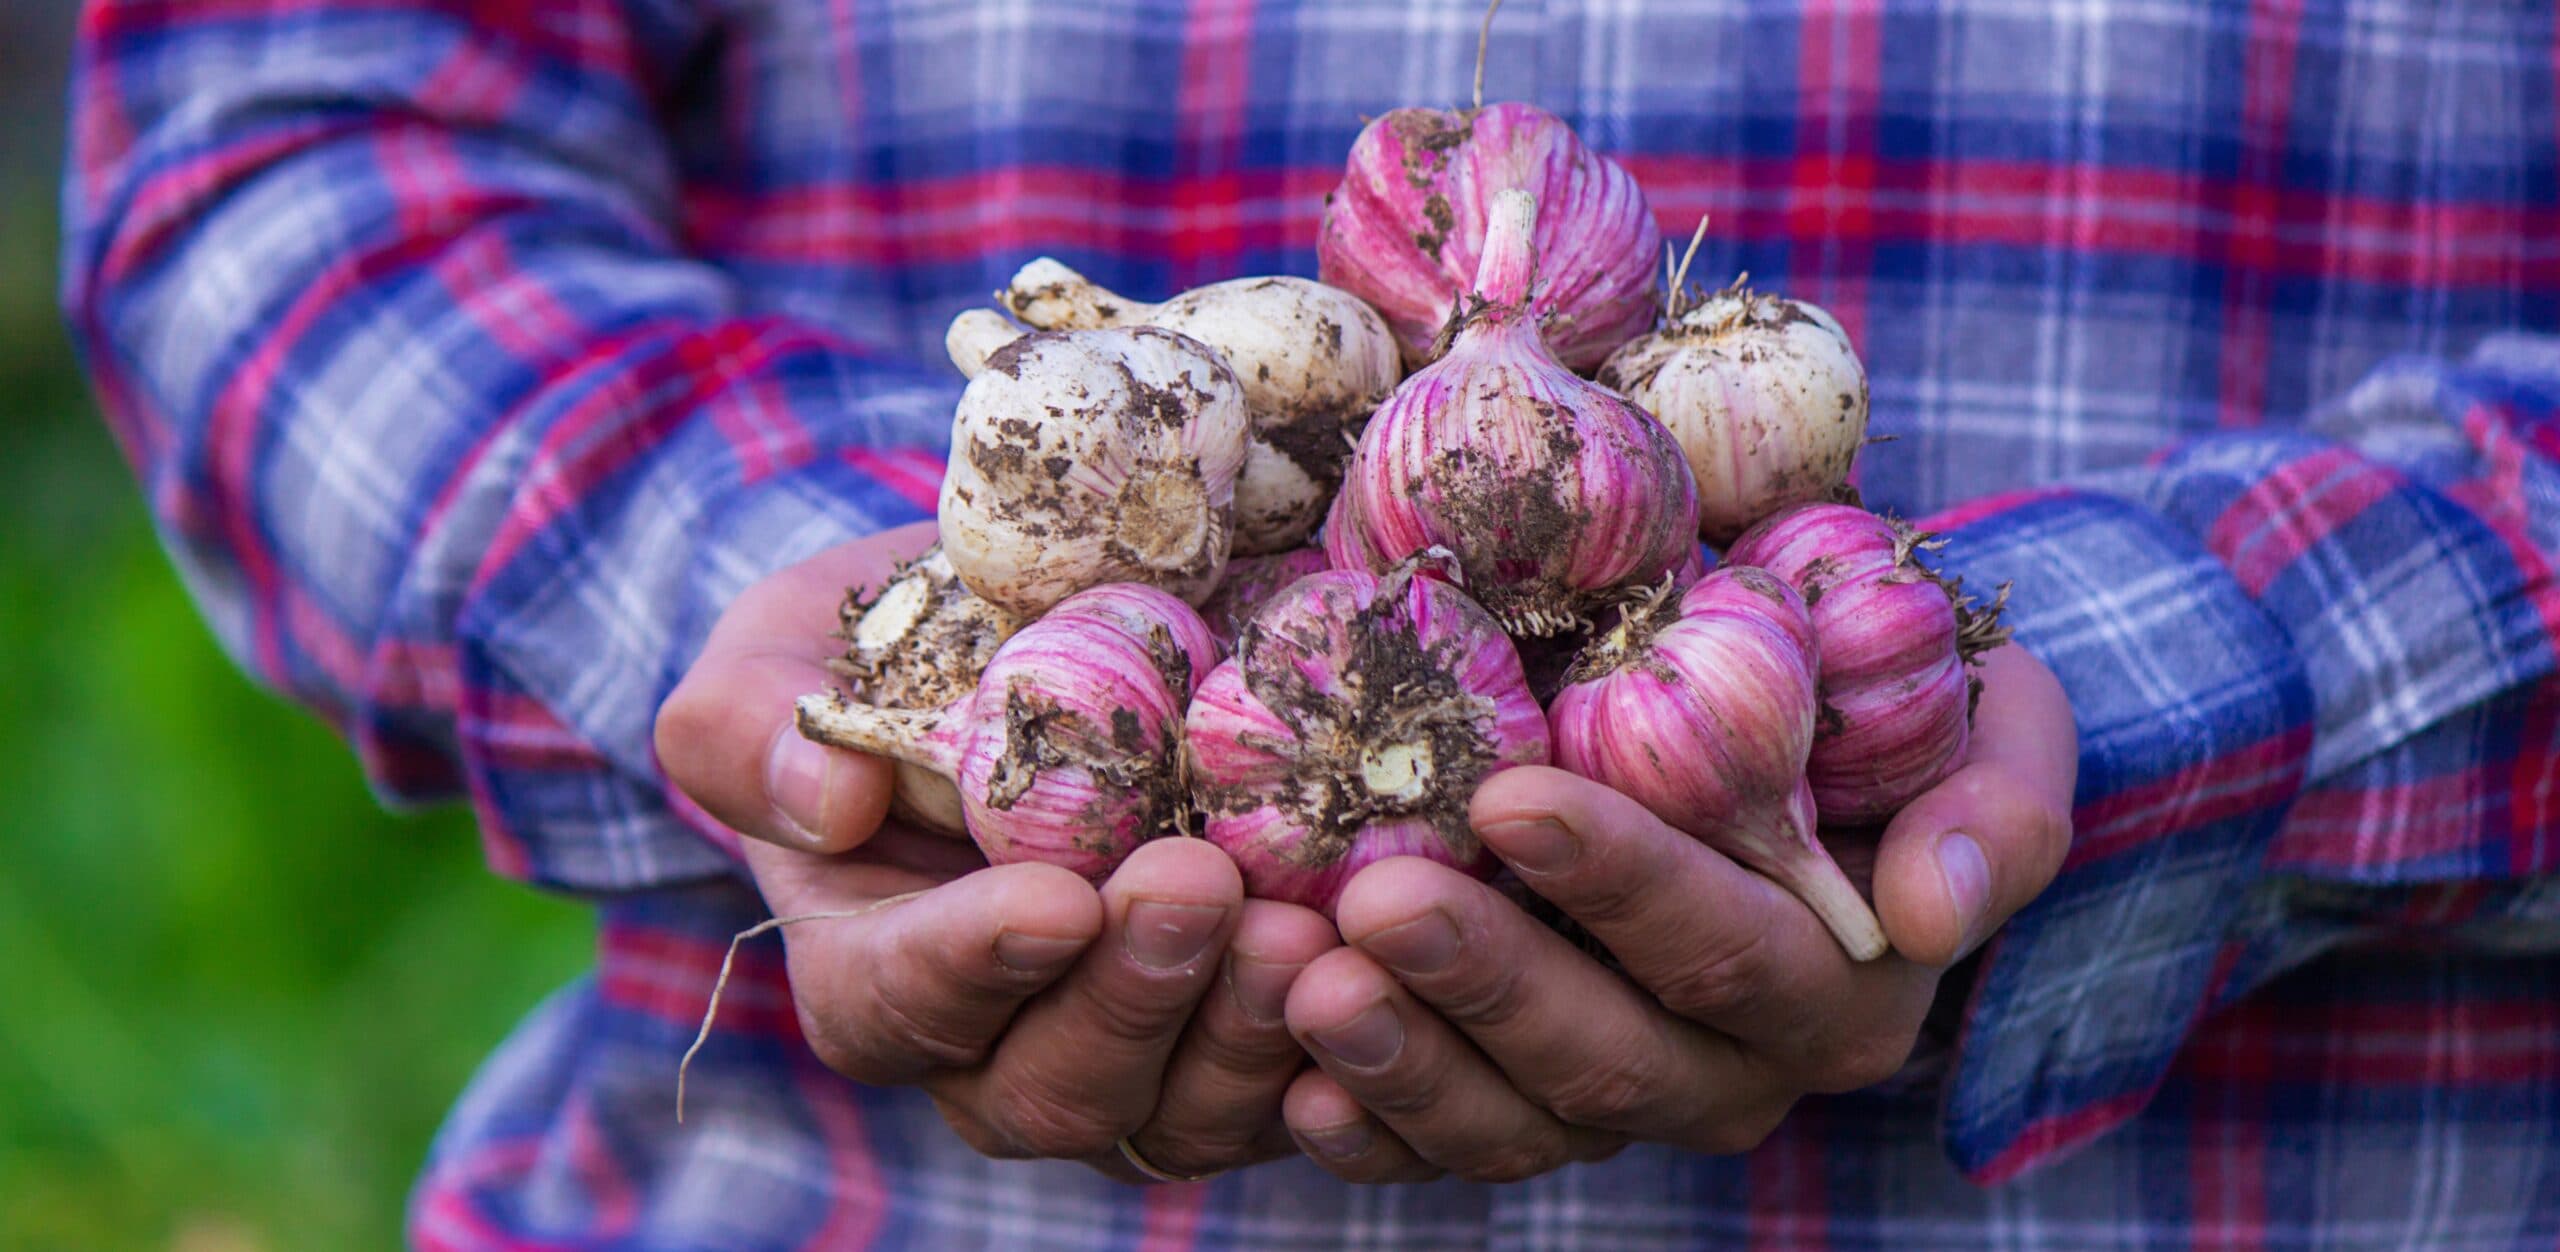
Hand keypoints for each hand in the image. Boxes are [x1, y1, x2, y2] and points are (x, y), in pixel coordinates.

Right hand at [656, 526, 1334, 1180]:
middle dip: (1132, 999)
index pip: (895, 1006)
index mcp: (870, 971)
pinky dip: (1336, 1043)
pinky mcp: (1236, 1049)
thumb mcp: (780, 655)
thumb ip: (749, 724)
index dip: (971, 965)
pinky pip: (1289, 1094)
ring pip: (1180, 1114)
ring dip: (1245, 1032)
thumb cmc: (879, 661)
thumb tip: (824, 800)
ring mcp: (1126, 1064)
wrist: (1023, 659)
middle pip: (1052, 1087)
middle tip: (1202, 888)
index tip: (1052, 901)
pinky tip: (1380, 963)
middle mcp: (994, 1051)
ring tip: (1306, 928)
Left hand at [1276, 644, 2074, 1182]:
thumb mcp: (1996, 723)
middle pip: (1607, 1052)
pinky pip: (1446, 1150)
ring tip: (1305, 983)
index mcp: (1843, 982)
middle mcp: (1737, 1066)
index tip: (1509, 798)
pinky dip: (1368, 1131)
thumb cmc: (1895, 705)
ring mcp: (1627, 1098)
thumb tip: (1932, 908)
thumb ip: (1997, 807)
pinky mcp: (1531, 1105)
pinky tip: (1291, 1086)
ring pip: (1519, 1120)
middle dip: (1487, 979)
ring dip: (1409, 1061)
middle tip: (1375, 897)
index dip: (1620, 882)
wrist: (1816, 736)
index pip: (1726, 945)